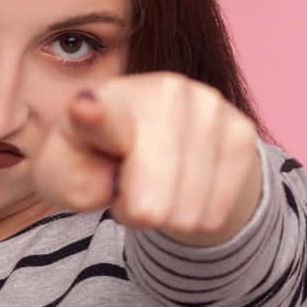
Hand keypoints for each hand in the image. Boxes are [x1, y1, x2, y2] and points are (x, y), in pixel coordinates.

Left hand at [27, 71, 263, 246]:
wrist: (152, 150)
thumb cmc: (96, 163)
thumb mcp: (65, 177)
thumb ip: (71, 181)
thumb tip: (106, 170)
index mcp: (104, 102)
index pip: (101, 117)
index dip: (91, 117)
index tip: (83, 109)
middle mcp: (163, 92)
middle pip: (151, 205)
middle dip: (136, 211)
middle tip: (128, 186)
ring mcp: (209, 107)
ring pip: (187, 213)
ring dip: (167, 214)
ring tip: (153, 183)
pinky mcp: (241, 130)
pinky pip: (215, 212)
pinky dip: (195, 213)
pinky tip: (182, 185)